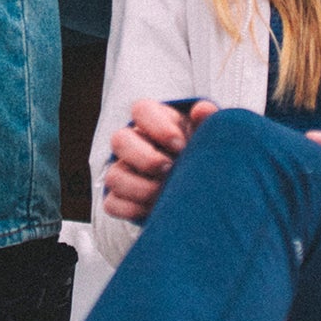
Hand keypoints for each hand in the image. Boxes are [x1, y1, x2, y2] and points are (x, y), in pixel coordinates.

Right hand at [100, 98, 218, 222]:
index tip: (181, 146)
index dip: (158, 127)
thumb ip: (208, 121)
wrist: (203, 189)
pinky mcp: (120, 198)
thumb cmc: (202, 154)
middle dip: (145, 158)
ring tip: (164, 195)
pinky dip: (132, 209)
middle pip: (119, 140)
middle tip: (170, 170)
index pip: (141, 110)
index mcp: (155, 121)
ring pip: (113, 176)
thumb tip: (202, 110)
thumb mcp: (208, 136)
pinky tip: (155, 210)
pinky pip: (112, 203)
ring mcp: (123, 171)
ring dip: (140, 188)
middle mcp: (133, 143)